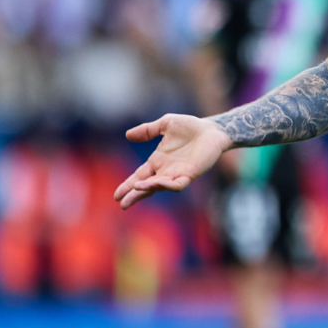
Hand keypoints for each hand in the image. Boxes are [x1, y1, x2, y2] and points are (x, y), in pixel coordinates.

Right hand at [113, 114, 232, 208]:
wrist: (212, 129)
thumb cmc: (190, 127)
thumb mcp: (165, 124)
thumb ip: (147, 130)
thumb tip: (127, 135)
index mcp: (157, 161)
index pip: (139, 176)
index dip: (128, 185)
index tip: (116, 195)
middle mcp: (166, 171)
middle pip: (147, 186)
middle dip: (134, 195)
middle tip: (123, 204)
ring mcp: (178, 174)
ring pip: (160, 186)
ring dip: (148, 188)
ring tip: (136, 189)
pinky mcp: (190, 174)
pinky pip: (177, 184)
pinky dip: (167, 185)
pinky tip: (158, 183)